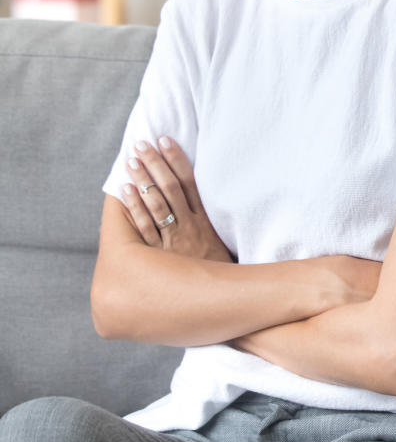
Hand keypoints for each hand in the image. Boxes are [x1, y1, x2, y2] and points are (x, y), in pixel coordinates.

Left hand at [122, 137, 232, 262]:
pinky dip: (136, 208)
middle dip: (155, 164)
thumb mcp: (220, 244)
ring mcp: (175, 240)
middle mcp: (190, 226)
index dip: (177, 159)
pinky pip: (147, 228)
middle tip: (141, 144)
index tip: (165, 139)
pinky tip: (125, 191)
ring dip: (143, 180)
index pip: (190, 182)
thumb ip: (208, 223)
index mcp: (205, 219)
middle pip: (171, 188)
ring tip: (131, 161)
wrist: (224, 301)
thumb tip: (195, 198)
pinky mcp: (162, 256)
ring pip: (158, 204)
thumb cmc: (219, 273)